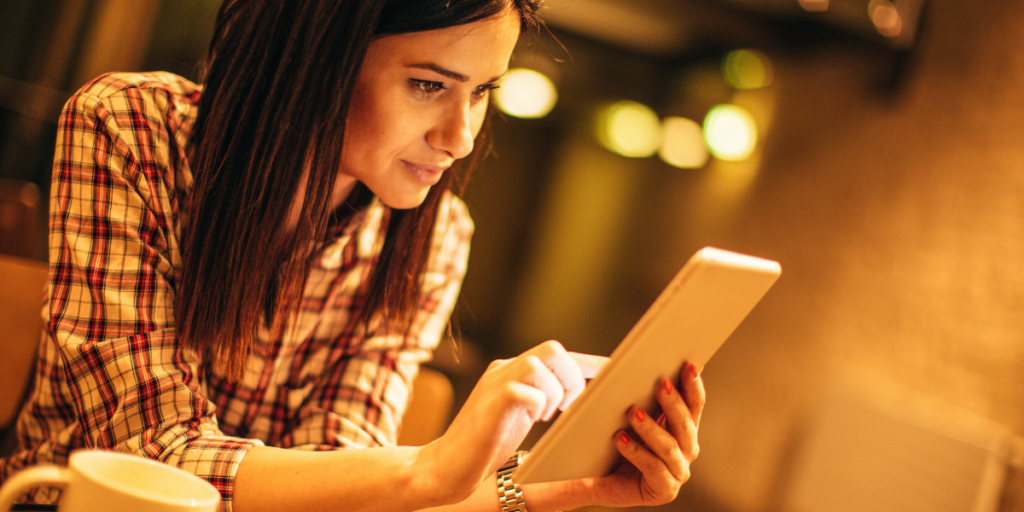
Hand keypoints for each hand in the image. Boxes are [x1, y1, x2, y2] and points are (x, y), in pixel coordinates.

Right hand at [416, 341, 606, 504]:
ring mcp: (495, 383)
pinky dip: (538, 404)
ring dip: (556, 392)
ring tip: (548, 415)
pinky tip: (533, 419)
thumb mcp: (521, 414)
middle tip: (568, 407)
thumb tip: (578, 397)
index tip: (614, 374)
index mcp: (512, 370)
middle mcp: (503, 369)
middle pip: (553, 349)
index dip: (589, 363)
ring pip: (542, 364)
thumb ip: (542, 397)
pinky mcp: (491, 402)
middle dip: (572, 377)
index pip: (557, 355)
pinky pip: (526, 389)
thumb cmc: (485, 445)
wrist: (445, 466)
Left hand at [583, 361, 705, 506]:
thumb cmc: (615, 441)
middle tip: (661, 384)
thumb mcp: (629, 415)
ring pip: (670, 446)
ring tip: (632, 412)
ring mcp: (678, 471)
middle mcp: (686, 450)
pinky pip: (654, 468)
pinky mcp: (664, 489)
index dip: (693, 385)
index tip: (689, 365)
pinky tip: (619, 438)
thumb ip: (642, 395)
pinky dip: (636, 452)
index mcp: (682, 428)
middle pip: (685, 423)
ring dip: (651, 428)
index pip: (693, 404)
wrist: (594, 477)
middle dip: (674, 402)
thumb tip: (641, 363)